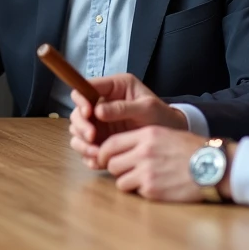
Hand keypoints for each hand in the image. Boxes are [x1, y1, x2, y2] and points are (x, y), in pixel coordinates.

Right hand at [68, 74, 186, 167]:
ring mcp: (100, 124)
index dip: (82, 101)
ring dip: (82, 143)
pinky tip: (97, 161)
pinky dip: (88, 156)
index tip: (89, 114)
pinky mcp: (101, 140)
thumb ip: (122, 108)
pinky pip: (86, 148)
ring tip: (97, 153)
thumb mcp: (147, 108)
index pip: (85, 88)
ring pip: (78, 132)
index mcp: (113, 88)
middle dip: (81, 126)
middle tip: (92, 137)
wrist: (171, 136)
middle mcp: (102, 104)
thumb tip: (97, 111)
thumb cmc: (162, 115)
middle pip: (78, 112)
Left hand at [95, 126, 210, 202]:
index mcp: (146, 135)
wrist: (213, 165)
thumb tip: (119, 150)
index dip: (103, 153)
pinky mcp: (152, 190)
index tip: (104, 159)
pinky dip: (142, 192)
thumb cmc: (191, 150)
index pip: (111, 144)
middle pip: (112, 164)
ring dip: (128, 182)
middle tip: (128, 172)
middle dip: (117, 169)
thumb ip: (141, 140)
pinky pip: (135, 192)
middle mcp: (143, 152)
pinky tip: (158, 186)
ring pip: (120, 181)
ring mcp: (146, 172)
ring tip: (145, 179)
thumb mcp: (165, 134)